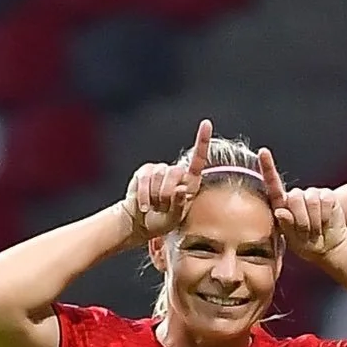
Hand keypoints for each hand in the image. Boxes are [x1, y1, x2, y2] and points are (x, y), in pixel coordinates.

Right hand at [120, 120, 212, 240]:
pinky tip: (144, 206)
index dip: (202, 141)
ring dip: (155, 197)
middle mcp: (176, 173)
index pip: (199, 159)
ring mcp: (160, 170)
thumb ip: (179, 205)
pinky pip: (145, 180)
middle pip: (175, 173)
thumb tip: (180, 190)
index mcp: (190, 183)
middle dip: (167, 194)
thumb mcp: (175, 219)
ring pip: (159, 177)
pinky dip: (144, 196)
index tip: (206, 123)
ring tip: (154, 207)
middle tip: (163, 207)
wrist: (140, 223)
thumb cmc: (162, 221)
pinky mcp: (144, 172)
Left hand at [259, 152, 346, 273]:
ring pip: (311, 202)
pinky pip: (325, 202)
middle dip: (301, 220)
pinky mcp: (327, 195)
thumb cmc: (304, 243)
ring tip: (315, 229)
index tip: (263, 152)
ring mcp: (312, 194)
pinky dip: (325, 216)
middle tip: (305, 233)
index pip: (272, 185)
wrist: (327, 246)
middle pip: (294, 198)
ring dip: (314, 221)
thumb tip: (280, 212)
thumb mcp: (292, 240)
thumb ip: (286, 226)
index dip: (268, 167)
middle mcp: (295, 196)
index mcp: (281, 205)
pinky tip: (325, 222)